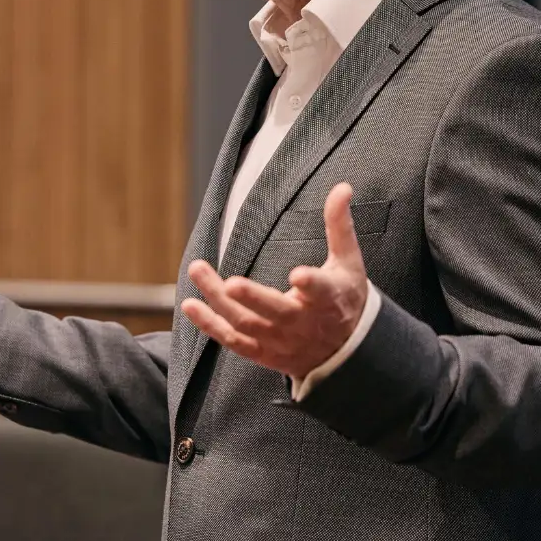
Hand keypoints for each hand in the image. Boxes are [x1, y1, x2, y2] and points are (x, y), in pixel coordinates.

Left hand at [181, 182, 369, 378]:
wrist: (345, 351)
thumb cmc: (344, 298)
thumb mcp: (348, 263)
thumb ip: (340, 225)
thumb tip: (342, 187)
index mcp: (328, 299)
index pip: (321, 291)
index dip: (311, 284)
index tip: (298, 275)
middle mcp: (303, 323)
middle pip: (275, 312)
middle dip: (252, 297)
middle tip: (229, 282)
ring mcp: (281, 341)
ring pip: (246, 323)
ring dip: (218, 300)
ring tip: (197, 270)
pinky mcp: (264, 353)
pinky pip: (233, 341)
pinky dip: (210, 325)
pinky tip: (191, 305)